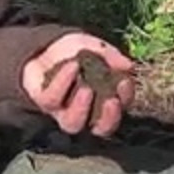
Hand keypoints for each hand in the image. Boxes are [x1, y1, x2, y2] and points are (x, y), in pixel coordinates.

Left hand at [21, 32, 135, 136]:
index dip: (125, 98)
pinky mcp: (45, 102)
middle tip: (111, 100)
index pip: (120, 107)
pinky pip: (52, 99)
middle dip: (109, 117)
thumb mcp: (96, 47)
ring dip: (82, 108)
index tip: (124, 82)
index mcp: (103, 100)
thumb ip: (112, 56)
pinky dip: (63, 83)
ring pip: (72, 123)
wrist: (45, 45)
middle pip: (101, 128)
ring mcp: (63, 110)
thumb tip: (129, 66)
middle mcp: (85, 112)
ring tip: (87, 89)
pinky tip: (72, 67)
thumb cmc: (76, 51)